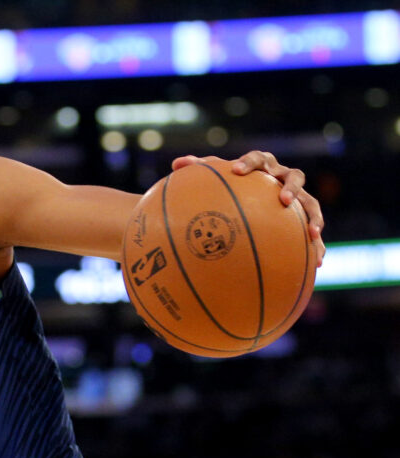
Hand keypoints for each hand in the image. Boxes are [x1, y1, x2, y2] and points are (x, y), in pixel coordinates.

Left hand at [173, 152, 325, 265]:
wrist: (255, 194)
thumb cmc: (233, 184)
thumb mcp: (217, 178)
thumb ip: (200, 169)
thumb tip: (176, 163)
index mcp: (263, 166)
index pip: (258, 159)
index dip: (249, 163)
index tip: (237, 170)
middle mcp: (283, 177)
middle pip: (294, 176)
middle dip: (290, 188)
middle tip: (283, 200)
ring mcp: (298, 196)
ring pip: (311, 202)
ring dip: (314, 216)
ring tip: (312, 232)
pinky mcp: (303, 215)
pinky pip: (313, 229)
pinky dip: (316, 244)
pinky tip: (318, 262)